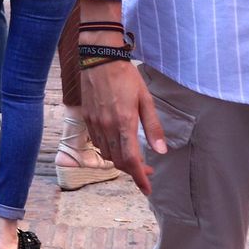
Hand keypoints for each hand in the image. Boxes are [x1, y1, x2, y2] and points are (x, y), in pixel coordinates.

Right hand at [81, 61, 165, 193]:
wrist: (99, 59)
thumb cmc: (126, 76)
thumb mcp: (146, 99)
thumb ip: (153, 127)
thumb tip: (161, 151)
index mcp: (124, 122)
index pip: (131, 160)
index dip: (139, 178)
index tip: (147, 189)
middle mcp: (107, 126)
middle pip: (118, 160)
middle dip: (133, 171)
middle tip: (146, 170)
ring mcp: (95, 123)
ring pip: (106, 153)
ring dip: (120, 160)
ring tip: (132, 157)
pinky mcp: (87, 118)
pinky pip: (97, 142)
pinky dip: (108, 149)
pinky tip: (117, 143)